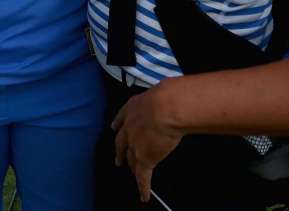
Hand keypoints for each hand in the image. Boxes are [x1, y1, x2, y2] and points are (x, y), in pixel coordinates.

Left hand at [112, 82, 183, 202]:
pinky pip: (142, 177)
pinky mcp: (144, 159)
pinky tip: (144, 195)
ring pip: (131, 159)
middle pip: (121, 143)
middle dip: (120, 151)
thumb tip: (173, 97)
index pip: (122, 118)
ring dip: (132, 167)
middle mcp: (130, 127)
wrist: (166, 107)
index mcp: (133, 108)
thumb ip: (161, 98)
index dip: (118, 125)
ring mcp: (135, 144)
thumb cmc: (168, 96)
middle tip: (118, 159)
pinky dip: (143, 187)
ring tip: (132, 173)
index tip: (114, 127)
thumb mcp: (161, 93)